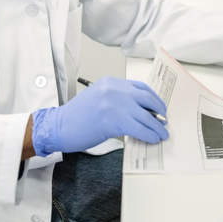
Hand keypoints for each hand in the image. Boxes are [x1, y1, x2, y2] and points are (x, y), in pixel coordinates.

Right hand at [32, 77, 168, 155]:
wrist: (58, 126)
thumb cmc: (76, 116)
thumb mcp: (98, 98)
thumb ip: (118, 99)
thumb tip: (140, 111)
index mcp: (111, 82)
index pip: (140, 87)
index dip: (153, 98)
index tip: (160, 107)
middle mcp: (114, 89)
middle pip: (146, 98)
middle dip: (159, 110)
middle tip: (164, 121)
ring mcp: (114, 104)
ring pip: (145, 116)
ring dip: (157, 127)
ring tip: (162, 134)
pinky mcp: (113, 121)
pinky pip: (138, 128)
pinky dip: (149, 134)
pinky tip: (152, 139)